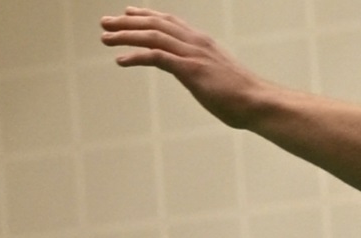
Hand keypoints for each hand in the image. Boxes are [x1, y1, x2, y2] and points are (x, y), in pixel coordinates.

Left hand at [100, 7, 263, 127]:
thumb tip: (193, 74)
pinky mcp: (191, 70)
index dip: (147, 15)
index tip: (126, 13)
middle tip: (104, 22)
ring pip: (154, 37)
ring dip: (127, 36)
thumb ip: (199, 68)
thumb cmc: (236, 94)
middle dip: (128, 22)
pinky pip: (158, 58)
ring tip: (105, 38)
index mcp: (201, 42)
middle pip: (157, 25)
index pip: (170, 21)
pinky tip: (120, 60)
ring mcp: (193, 55)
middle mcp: (196, 43)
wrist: (256, 101)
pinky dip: (137, 56)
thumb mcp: (213, 75)